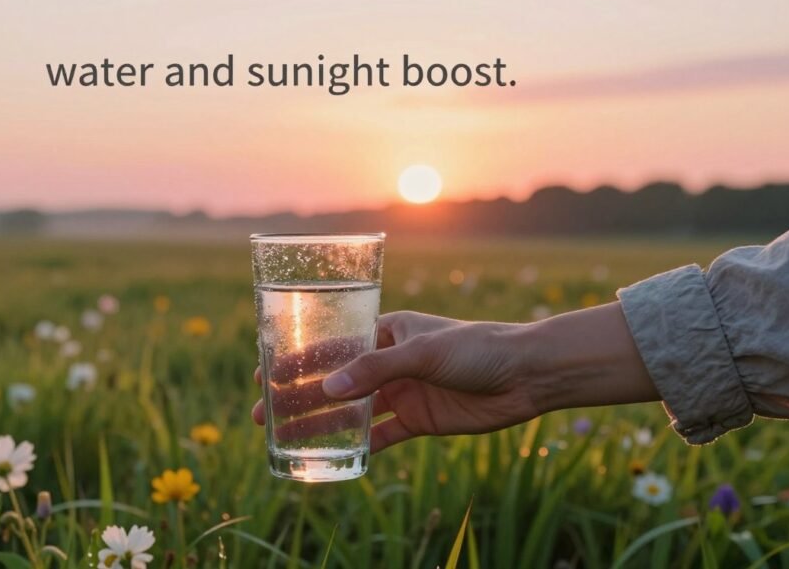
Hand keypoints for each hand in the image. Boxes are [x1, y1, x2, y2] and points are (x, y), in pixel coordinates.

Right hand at [252, 303, 657, 452]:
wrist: (526, 374)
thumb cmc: (477, 346)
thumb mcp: (423, 351)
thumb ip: (376, 370)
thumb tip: (327, 389)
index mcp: (387, 330)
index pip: (332, 345)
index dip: (297, 359)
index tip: (265, 373)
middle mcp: (389, 361)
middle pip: (334, 381)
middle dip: (298, 396)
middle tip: (261, 412)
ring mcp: (401, 391)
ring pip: (350, 410)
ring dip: (319, 422)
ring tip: (283, 436)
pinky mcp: (418, 420)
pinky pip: (380, 435)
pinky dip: (358, 446)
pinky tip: (333, 457)